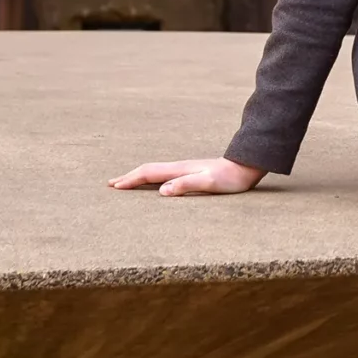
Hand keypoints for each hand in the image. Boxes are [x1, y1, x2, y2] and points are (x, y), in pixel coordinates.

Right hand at [108, 157, 266, 195]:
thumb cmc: (230, 178)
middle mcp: (179, 167)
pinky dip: (152, 179)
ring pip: (155, 172)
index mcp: (180, 170)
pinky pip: (164, 175)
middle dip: (129, 177)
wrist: (246, 166)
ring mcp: (185, 169)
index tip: (115, 186)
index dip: (131, 180)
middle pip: (148, 170)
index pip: (149, 173)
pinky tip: (155, 184)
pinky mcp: (191, 173)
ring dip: (138, 177)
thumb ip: (186, 185)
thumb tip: (162, 191)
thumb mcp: (209, 183)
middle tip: (111, 184)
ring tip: (126, 183)